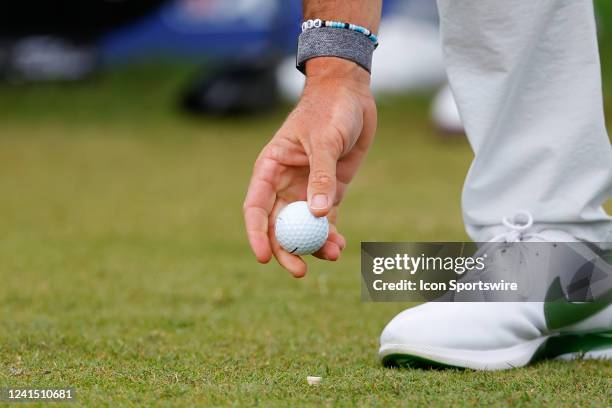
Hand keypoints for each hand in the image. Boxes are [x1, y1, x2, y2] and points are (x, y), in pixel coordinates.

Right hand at [243, 58, 376, 276]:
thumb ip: (321, 175)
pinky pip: (326, 221)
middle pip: (279, 225)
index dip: (257, 234)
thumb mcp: (324, 140)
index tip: (264, 257)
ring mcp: (307, 189)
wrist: (352, 94)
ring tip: (332, 254)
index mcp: (270, 168)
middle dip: (287, 250)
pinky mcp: (329, 191)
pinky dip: (330, 235)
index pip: (256, 208)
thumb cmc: (330, 109)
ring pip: (303, 228)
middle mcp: (285, 183)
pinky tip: (339, 245)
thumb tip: (317, 215)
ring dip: (314, 245)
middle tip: (300, 271)